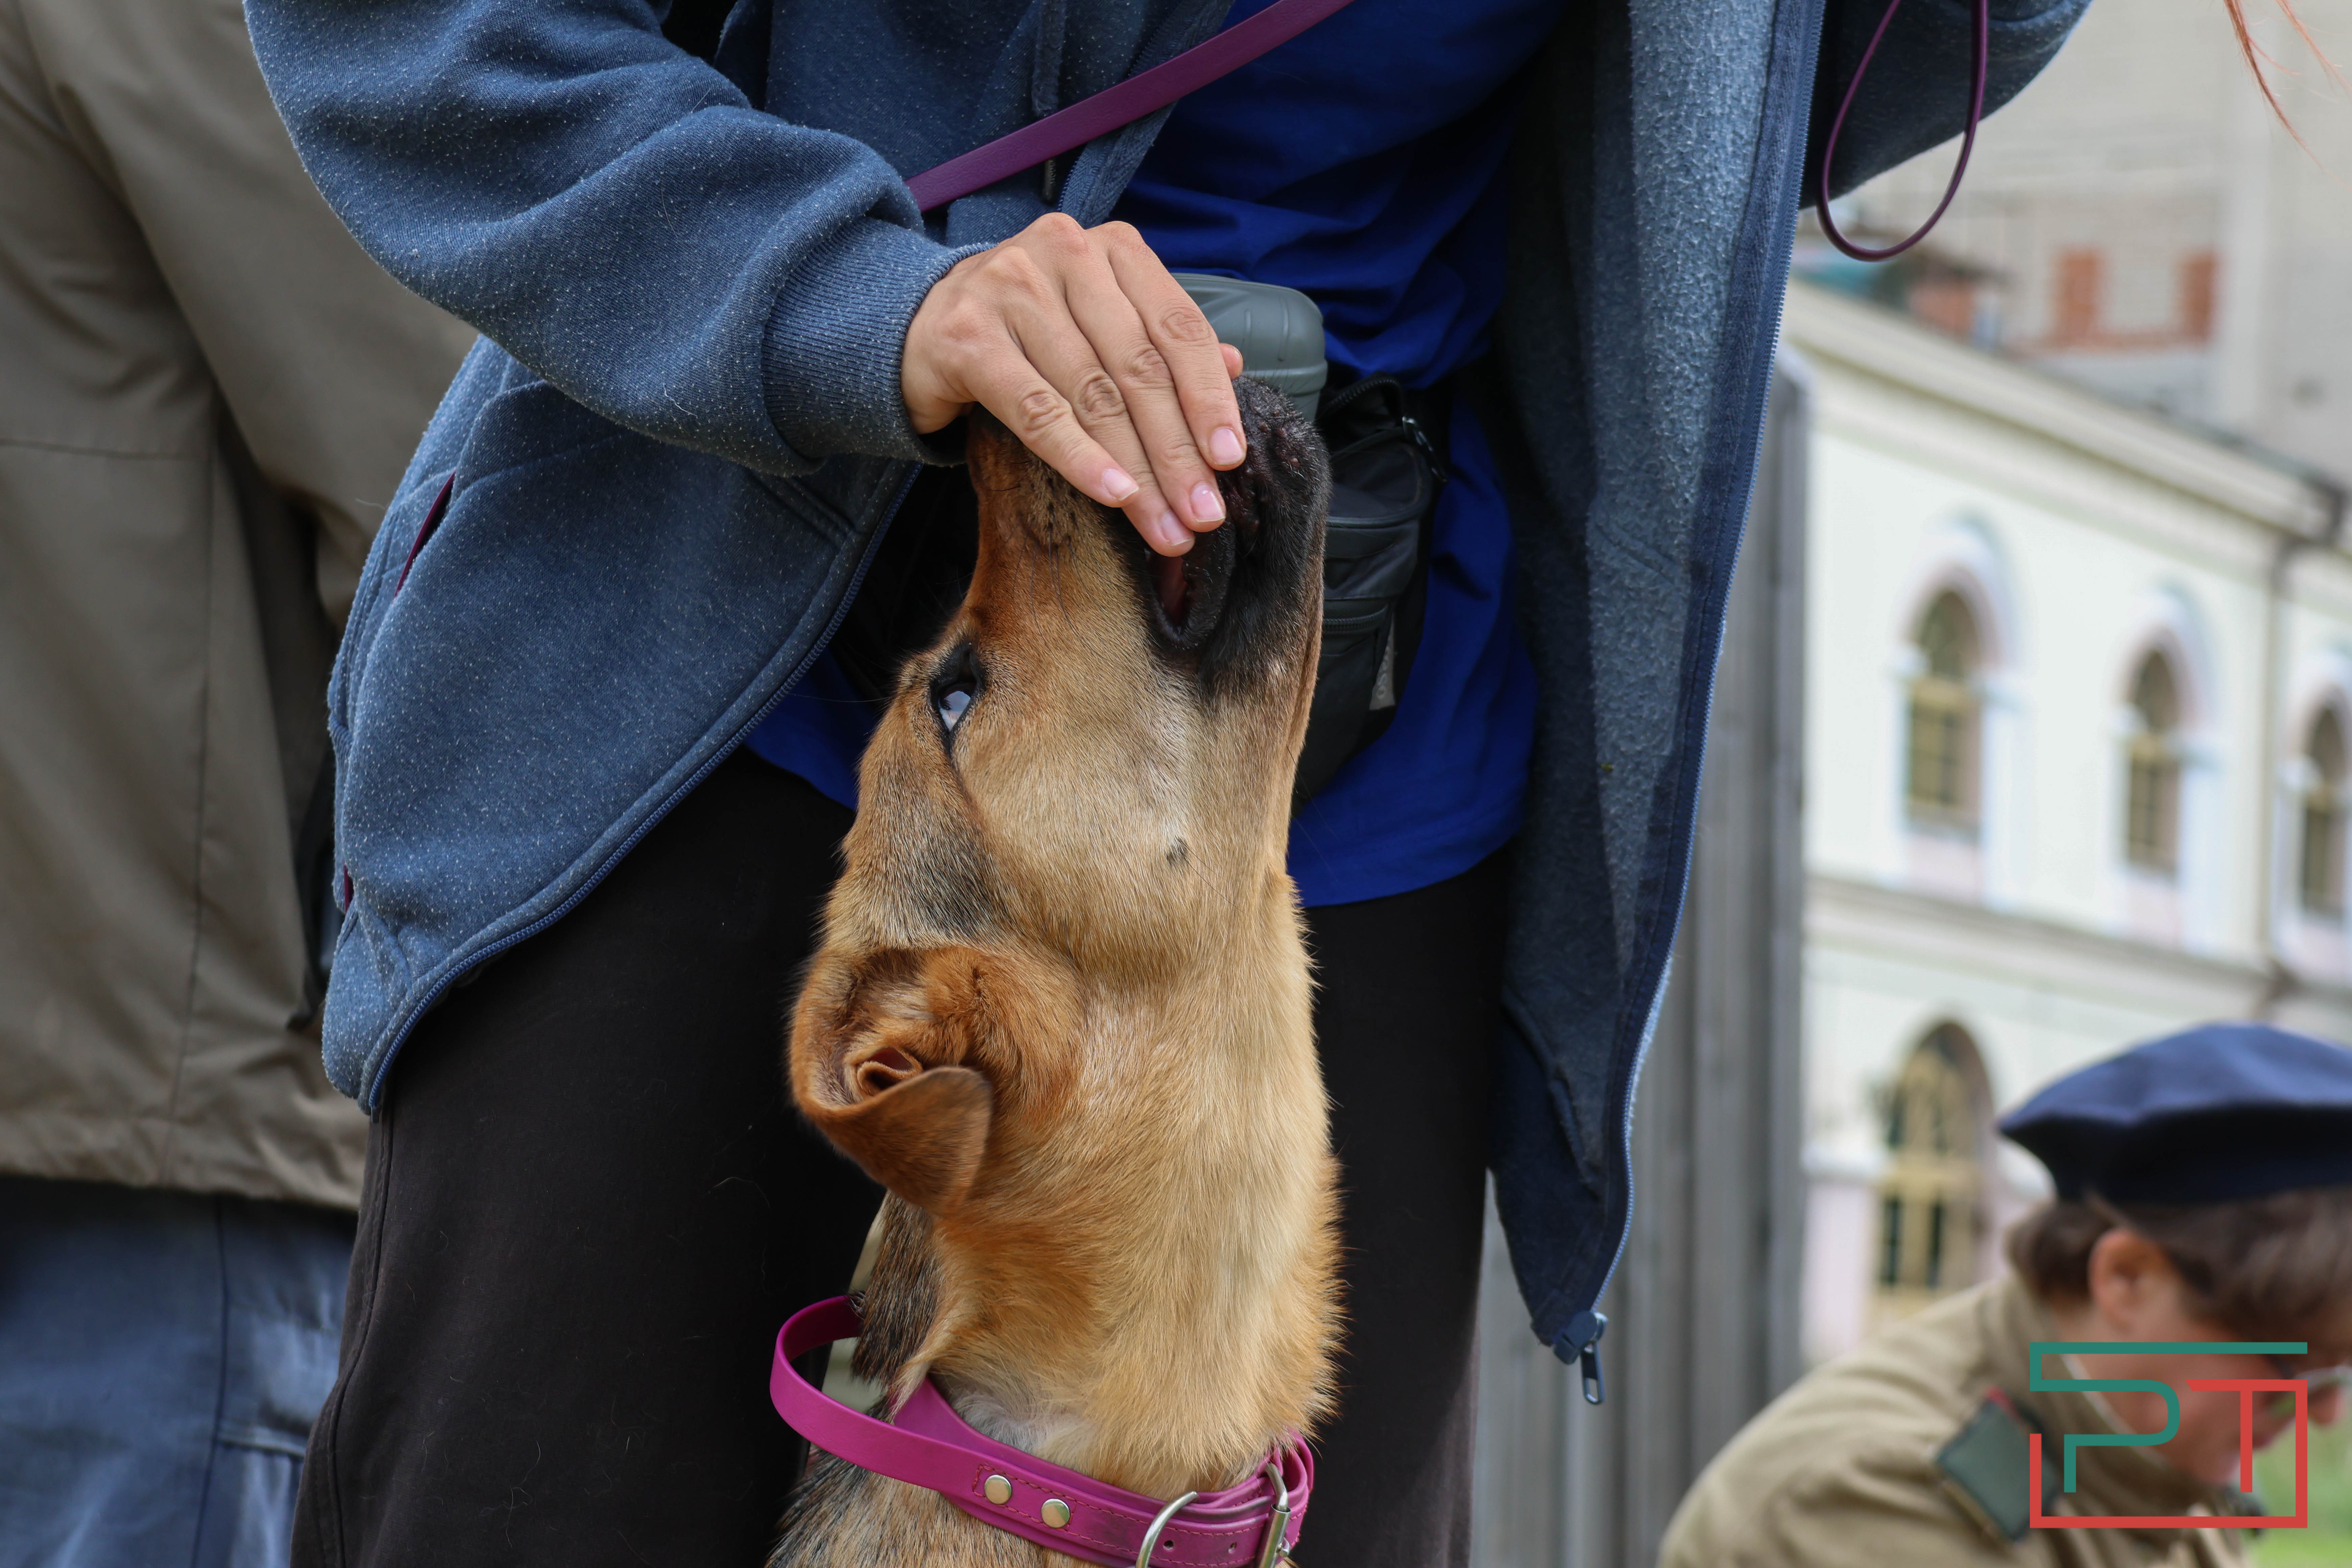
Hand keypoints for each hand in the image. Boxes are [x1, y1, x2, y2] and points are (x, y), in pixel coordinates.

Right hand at [901, 214, 1245, 556]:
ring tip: (1163, 524)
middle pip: (1140, 368)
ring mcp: (1012, 288)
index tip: (1230, 460)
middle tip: (1202, 513)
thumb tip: (1235, 368)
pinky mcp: (969, 336)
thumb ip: (1160, 341)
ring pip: (1094, 395)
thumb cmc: (1027, 329)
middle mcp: (1066, 253)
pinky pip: (1038, 410)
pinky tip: (1114, 495)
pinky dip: (1081, 458)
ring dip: (1137, 471)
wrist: (918, 325)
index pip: (1178, 327)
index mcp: (1113, 248)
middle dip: (1177, 451)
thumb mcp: (1100, 323)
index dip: (1209, 397)